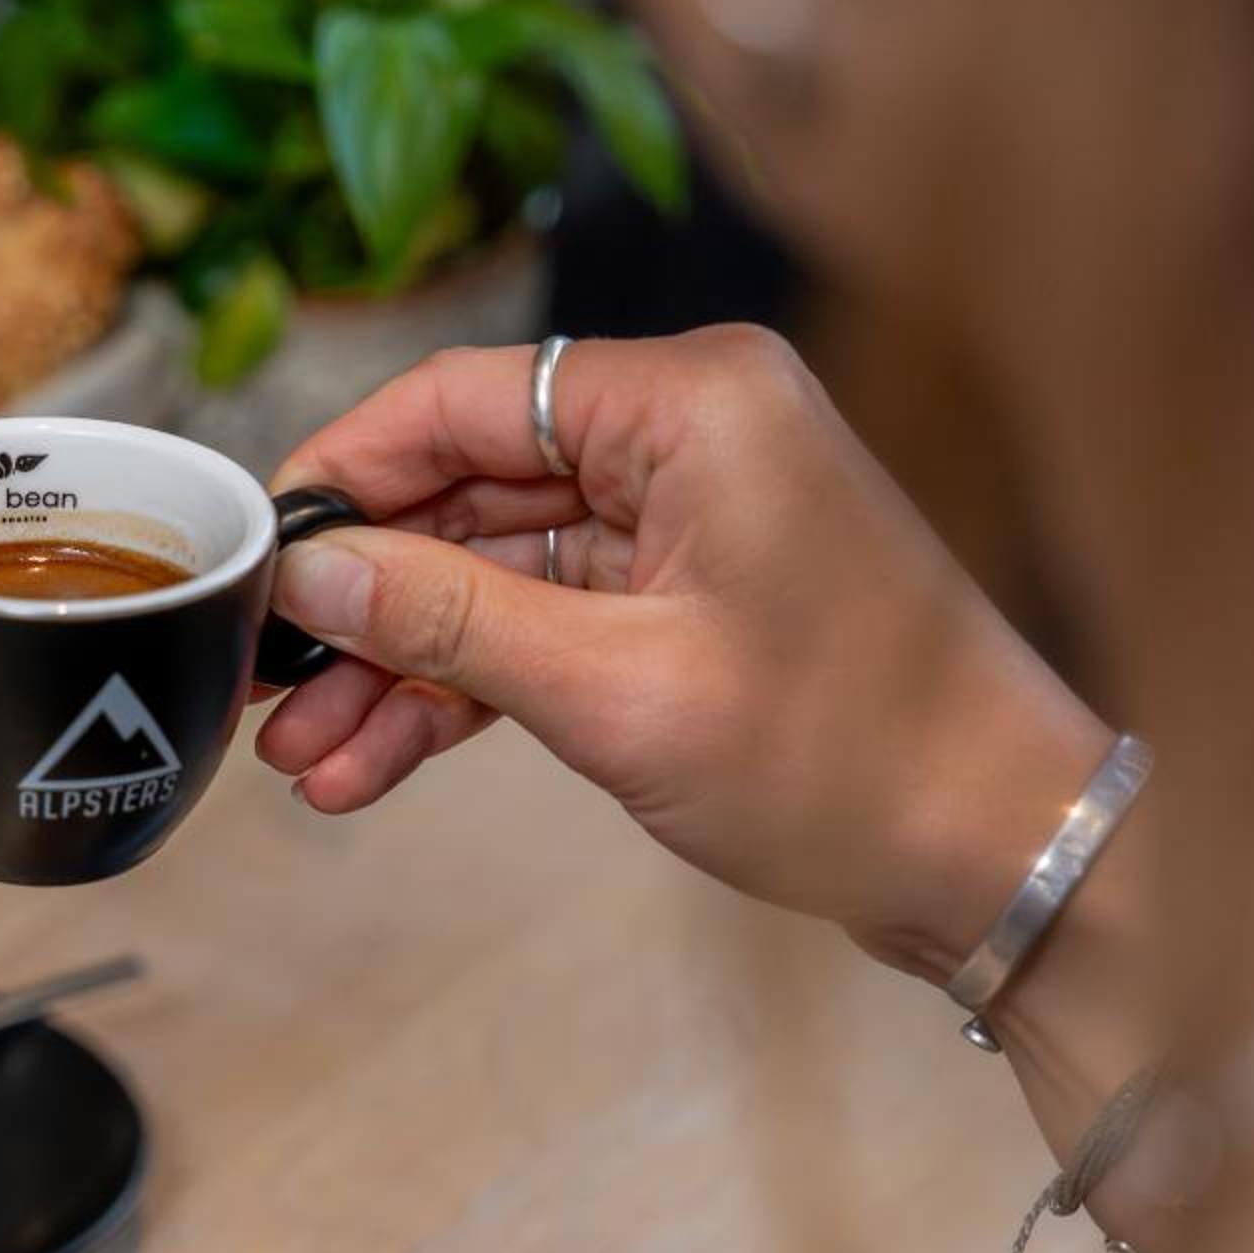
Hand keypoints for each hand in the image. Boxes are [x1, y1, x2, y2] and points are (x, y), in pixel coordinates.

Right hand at [260, 325, 1108, 979]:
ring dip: (399, 664)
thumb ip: (448, 617)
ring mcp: (690, 522)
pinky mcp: (688, 601)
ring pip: (493, 573)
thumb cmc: (854, 759)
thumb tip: (312, 569)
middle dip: (363, 597)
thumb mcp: (615, 690)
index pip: (464, 397)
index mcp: (693, 404)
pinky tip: (374, 763)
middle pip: (468, 489)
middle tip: (265, 680)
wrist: (999, 855)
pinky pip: (541, 627)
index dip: (344, 473)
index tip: (254, 553)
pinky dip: (464, 692)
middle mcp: (690, 437)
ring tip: (305, 756)